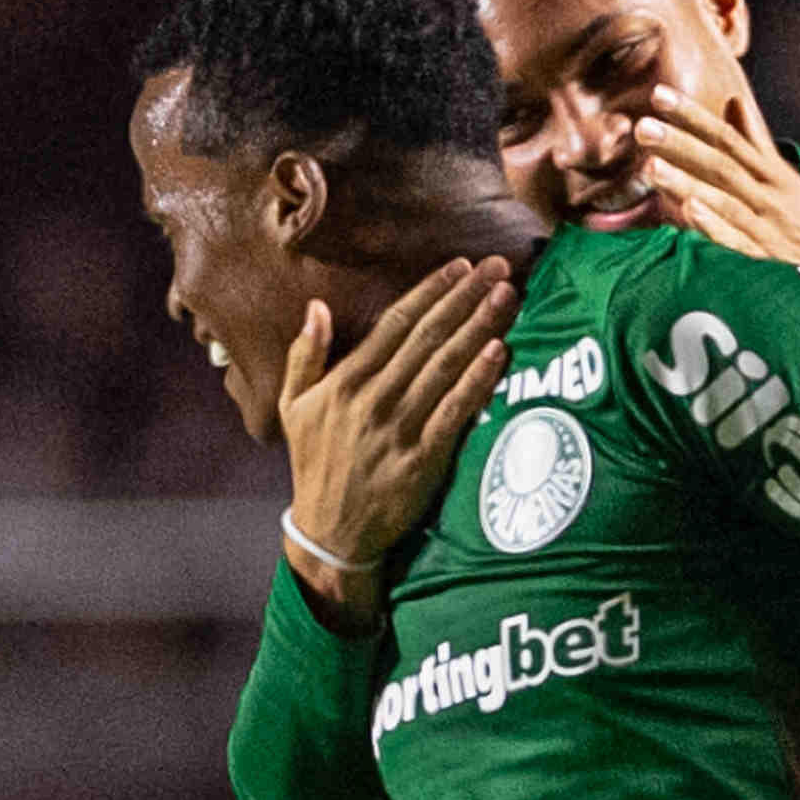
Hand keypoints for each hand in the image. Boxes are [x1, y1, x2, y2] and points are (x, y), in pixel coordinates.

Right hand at [280, 258, 513, 621]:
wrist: (331, 533)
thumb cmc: (315, 465)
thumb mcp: (293, 408)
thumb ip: (304, 355)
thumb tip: (316, 306)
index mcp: (344, 383)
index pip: (395, 324)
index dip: (431, 291)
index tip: (461, 266)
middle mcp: (373, 400)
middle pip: (427, 337)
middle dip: (465, 298)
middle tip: (498, 266)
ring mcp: (399, 429)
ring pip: (445, 367)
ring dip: (479, 327)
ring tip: (506, 296)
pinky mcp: (423, 459)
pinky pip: (455, 411)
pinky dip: (478, 380)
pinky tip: (499, 351)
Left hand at [635, 88, 799, 291]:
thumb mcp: (782, 176)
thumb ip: (756, 140)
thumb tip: (735, 102)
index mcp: (770, 171)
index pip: (726, 136)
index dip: (693, 115)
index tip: (659, 96)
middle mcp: (767, 193)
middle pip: (720, 163)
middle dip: (680, 143)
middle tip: (642, 128)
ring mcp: (764, 224)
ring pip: (723, 198)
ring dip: (687, 182)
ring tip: (650, 166)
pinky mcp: (762, 257)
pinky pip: (735, 239)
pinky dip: (713, 225)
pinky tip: (688, 210)